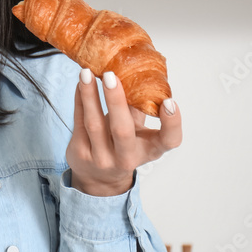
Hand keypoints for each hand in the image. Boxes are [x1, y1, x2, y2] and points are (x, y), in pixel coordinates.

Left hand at [66, 68, 181, 195]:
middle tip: (111, 75)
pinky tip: (80, 84)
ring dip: (90, 96)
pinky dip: (79, 100)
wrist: (98, 179)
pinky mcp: (80, 154)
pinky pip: (78, 122)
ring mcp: (101, 158)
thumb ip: (139, 108)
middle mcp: (127, 158)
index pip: (169, 141)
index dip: (172, 123)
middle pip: (122, 131)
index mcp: (150, 150)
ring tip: (87, 73)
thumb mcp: (138, 133)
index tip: (169, 101)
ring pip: (95, 124)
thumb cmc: (123, 147)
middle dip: (116, 101)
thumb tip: (138, 72)